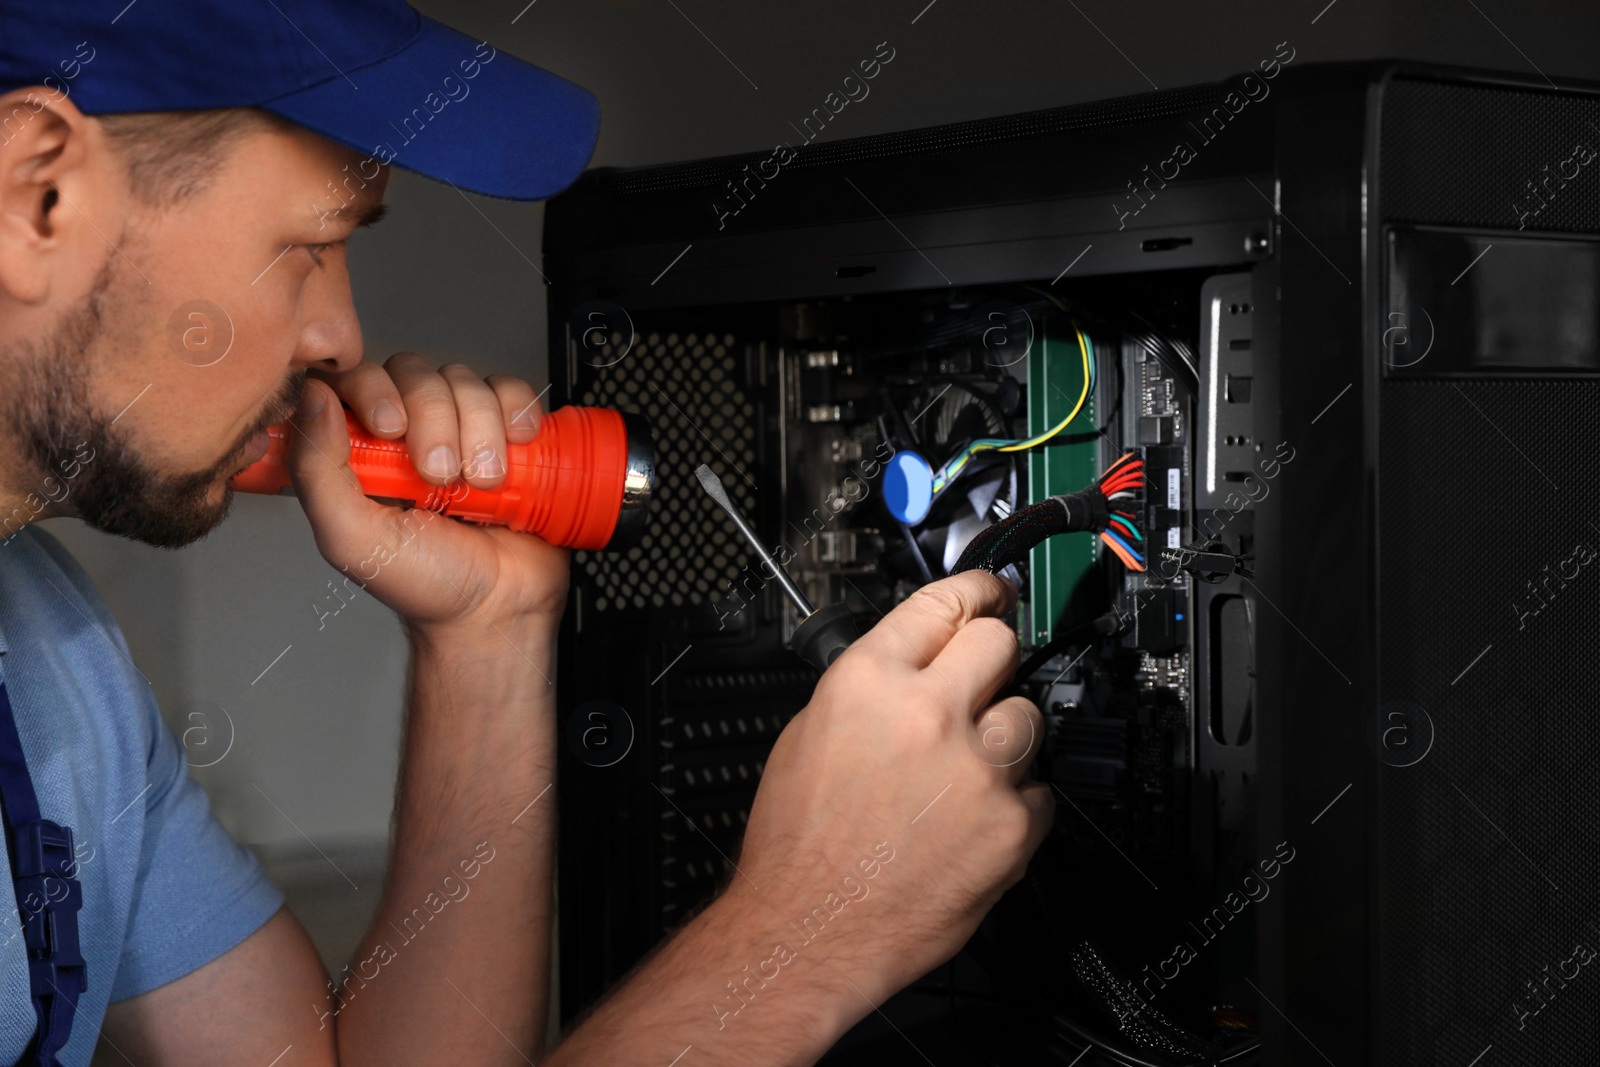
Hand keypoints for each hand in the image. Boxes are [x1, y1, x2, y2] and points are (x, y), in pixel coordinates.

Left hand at [285, 353, 570, 633]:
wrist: (499, 610)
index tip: (391, 430)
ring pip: (466, 381)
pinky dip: (518, 413)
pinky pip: (512, 391)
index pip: (354, 378)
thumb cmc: (426, 584)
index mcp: (362, 450)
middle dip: (435, 421)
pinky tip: (515, 451)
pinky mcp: (509, 433)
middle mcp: (410, 433)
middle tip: (441, 477)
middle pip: (416, 373)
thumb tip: (310, 398)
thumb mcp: (351, 538)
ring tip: (483, 483)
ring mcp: (462, 429)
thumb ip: (317, 470)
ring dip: (480, 430)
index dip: (375, 390)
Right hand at [728, 570, 1051, 1000]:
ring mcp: (977, 769)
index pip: (944, 603)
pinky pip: (1041, 789)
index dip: (978, 589)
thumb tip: (917, 662)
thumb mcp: (809, 733)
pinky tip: (972, 821)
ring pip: (1029, 716)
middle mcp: (927, 714)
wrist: (808, 930)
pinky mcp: (1012, 824)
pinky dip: (1015, 802)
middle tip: (984, 684)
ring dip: (1006, 737)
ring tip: (964, 775)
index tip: (995, 590)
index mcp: (868, 681)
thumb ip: (873, 687)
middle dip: (995, 659)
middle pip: (1001, 644)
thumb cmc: (797, 846)